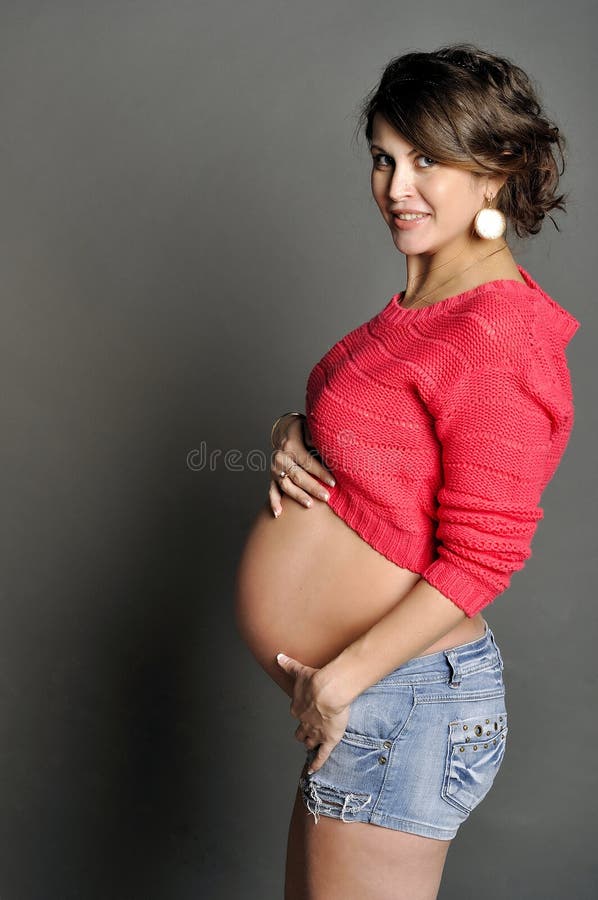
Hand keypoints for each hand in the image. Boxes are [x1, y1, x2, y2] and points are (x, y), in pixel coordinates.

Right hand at [269, 415, 335, 517]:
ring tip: (310, 505)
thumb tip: (326, 447)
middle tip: (326, 497)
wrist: (285, 432)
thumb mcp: (309, 428)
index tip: (333, 482)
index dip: (320, 473)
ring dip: (298, 496)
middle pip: (297, 476)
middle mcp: (281, 458)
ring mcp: (275, 469)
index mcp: (290, 445)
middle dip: (312, 487)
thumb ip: (315, 437)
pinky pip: (272, 491)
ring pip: (286, 485)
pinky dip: (274, 502)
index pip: (307, 462)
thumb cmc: (303, 432)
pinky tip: (279, 513)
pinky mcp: (272, 477)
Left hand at [276, 652, 351, 774]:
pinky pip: (321, 755)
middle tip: (305, 732)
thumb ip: (288, 665)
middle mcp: (304, 722)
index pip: (297, 712)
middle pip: (301, 731)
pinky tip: (312, 770)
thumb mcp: (299, 671)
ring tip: (311, 746)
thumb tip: (278, 656)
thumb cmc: (316, 680)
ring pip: (310, 742)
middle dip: (303, 732)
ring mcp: (316, 732)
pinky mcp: (328, 740)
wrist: (328, 691)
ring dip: (310, 744)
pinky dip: (316, 764)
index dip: (301, 712)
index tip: (304, 711)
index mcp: (297, 707)